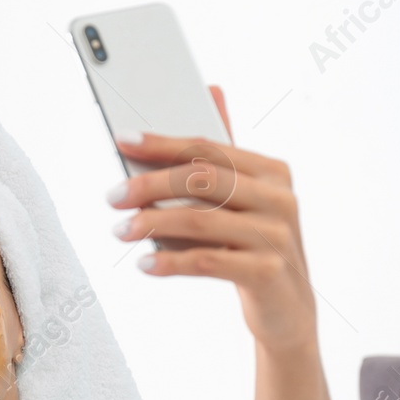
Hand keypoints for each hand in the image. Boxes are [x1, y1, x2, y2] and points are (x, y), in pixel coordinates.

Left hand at [109, 87, 317, 353]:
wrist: (287, 310)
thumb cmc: (253, 247)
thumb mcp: (241, 201)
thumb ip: (223, 155)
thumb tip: (212, 89)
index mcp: (272, 171)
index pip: (208, 148)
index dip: (162, 143)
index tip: (121, 140)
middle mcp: (280, 198)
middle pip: (203, 179)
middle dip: (150, 184)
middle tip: (112, 195)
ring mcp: (277, 236)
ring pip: (201, 220)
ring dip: (152, 224)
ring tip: (120, 230)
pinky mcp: (269, 272)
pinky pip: (208, 262)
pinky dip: (171, 262)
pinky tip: (145, 264)